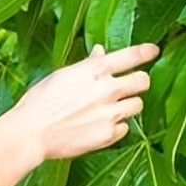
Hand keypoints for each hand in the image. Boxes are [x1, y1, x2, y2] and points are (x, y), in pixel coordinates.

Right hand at [7, 43, 159, 161]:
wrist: (31, 133)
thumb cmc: (40, 101)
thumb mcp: (62, 75)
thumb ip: (87, 65)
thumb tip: (101, 52)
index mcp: (94, 70)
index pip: (131, 55)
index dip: (146, 52)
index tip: (154, 51)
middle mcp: (107, 89)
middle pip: (143, 81)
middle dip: (139, 81)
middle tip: (132, 86)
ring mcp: (110, 113)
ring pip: (138, 105)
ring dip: (129, 106)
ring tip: (113, 109)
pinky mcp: (109, 134)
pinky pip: (125, 128)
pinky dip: (117, 126)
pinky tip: (101, 126)